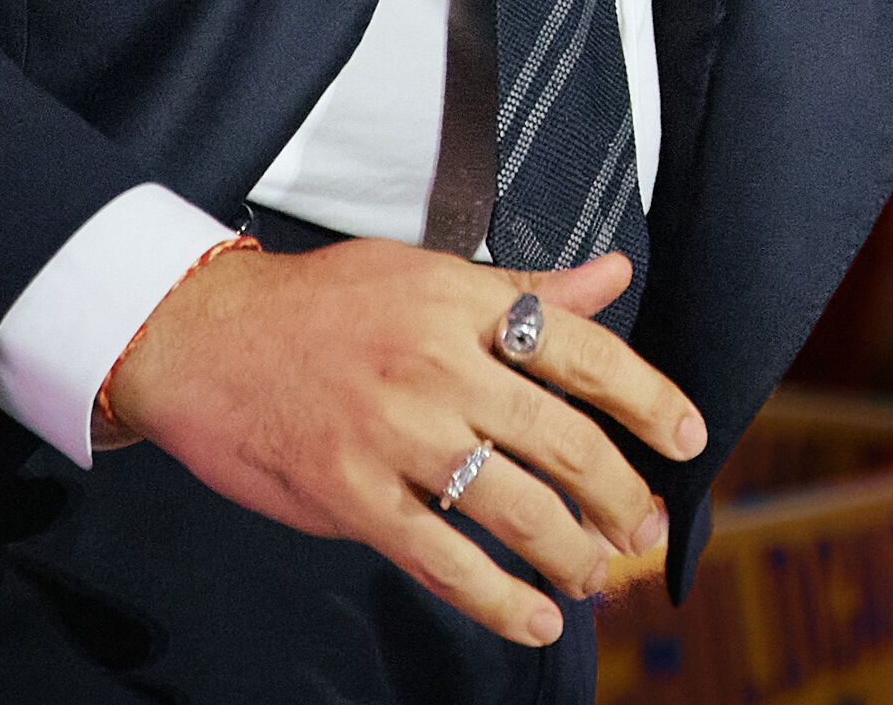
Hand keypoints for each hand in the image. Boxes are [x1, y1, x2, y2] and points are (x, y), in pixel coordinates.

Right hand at [102, 242, 706, 648]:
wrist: (203, 336)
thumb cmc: (322, 303)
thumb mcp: (429, 273)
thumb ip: (527, 289)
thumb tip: (615, 276)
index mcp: (464, 304)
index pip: (583, 352)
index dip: (649, 399)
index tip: (689, 437)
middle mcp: (438, 367)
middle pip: (561, 440)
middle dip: (620, 494)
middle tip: (646, 526)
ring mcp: (394, 435)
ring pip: (512, 506)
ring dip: (571, 554)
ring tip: (599, 576)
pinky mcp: (351, 495)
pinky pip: (440, 557)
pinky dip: (496, 597)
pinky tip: (532, 617)